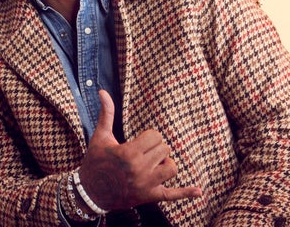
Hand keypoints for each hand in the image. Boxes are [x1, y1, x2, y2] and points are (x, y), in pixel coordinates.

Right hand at [78, 90, 201, 211]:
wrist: (90, 191)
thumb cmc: (95, 160)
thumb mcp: (100, 136)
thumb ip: (106, 113)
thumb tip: (102, 91)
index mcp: (128, 153)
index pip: (155, 136)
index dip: (149, 136)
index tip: (138, 141)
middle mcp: (139, 170)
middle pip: (164, 149)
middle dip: (155, 148)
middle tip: (142, 152)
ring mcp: (146, 185)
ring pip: (172, 167)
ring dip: (165, 163)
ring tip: (153, 163)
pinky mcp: (150, 197)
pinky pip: (172, 195)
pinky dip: (186, 193)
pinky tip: (198, 192)